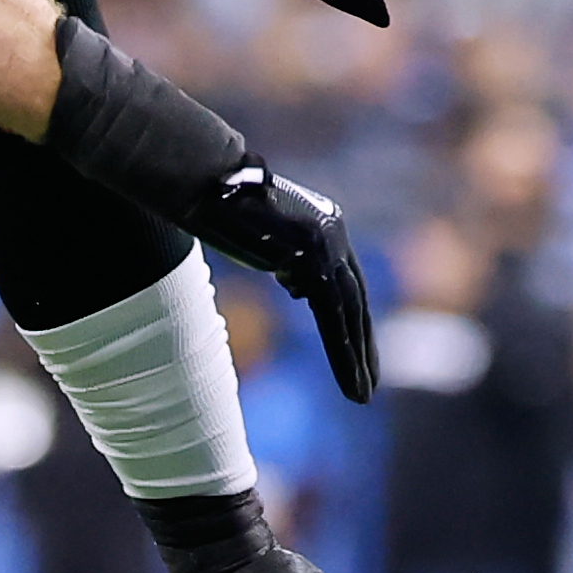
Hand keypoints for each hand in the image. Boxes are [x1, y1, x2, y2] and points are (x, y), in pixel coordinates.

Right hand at [193, 160, 375, 402]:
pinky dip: (342, 352)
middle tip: (370, 382)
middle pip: (355, 299)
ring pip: (348, 313)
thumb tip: (297, 282)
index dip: (353, 320)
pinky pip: (332, 317)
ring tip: (361, 395)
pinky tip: (351, 380)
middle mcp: (333, 231)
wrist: (201, 178)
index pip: (346, 281)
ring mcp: (326, 243)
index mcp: (324, 224)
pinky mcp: (312, 259)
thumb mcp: (261, 234)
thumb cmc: (215, 201)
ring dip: (357, 359)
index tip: (359, 352)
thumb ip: (286, 257)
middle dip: (363, 344)